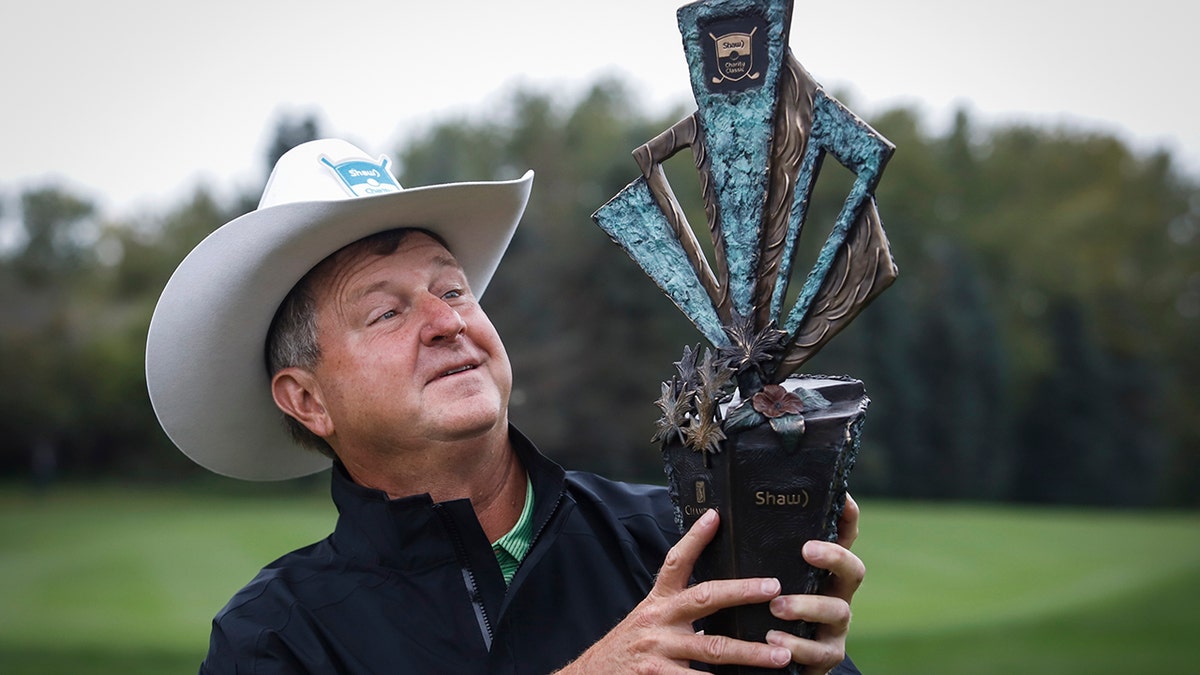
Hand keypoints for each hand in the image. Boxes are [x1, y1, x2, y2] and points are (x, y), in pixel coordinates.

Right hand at [557, 508, 793, 672]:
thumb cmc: (628, 648)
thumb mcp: (649, 620)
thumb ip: (678, 609)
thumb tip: (719, 600)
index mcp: (658, 602)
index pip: (676, 562)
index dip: (694, 538)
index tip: (714, 517)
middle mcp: (659, 620)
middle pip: (705, 598)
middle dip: (742, 592)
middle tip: (774, 588)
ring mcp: (658, 650)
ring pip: (713, 647)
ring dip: (750, 653)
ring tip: (780, 655)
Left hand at [764, 494, 864, 672]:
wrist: (766, 661)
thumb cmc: (758, 611)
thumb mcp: (759, 580)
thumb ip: (755, 557)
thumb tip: (717, 514)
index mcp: (820, 571)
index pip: (842, 539)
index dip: (847, 519)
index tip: (845, 498)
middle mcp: (835, 595)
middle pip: (853, 570)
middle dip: (834, 556)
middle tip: (806, 549)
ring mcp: (834, 627)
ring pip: (837, 611)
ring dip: (807, 606)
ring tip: (777, 606)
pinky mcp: (825, 656)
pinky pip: (820, 652)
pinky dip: (797, 646)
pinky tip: (775, 641)